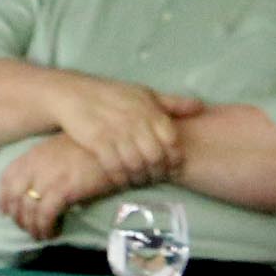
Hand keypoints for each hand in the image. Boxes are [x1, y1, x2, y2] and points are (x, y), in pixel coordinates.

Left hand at [0, 135, 123, 239]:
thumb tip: (44, 188)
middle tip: (28, 229)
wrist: (114, 145)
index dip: (3, 198)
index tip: (5, 212)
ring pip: (28, 210)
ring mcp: (48, 177)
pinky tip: (52, 233)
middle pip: (15, 198)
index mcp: (34, 154)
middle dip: (19, 218)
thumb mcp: (62, 150)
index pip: (7, 177)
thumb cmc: (91, 146)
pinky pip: (45, 215)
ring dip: (32, 227)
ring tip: (41, 235)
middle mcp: (36, 165)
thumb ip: (47, 165)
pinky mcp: (63, 190)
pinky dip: (46, 228)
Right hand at [49, 73, 206, 186]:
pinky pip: (114, 168)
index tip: (174, 168)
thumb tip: (201, 107)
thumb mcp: (145, 94)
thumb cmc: (114, 95)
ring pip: (136, 165)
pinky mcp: (97, 142)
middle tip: (157, 178)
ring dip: (140, 178)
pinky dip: (121, 179)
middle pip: (155, 156)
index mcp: (150, 110)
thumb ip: (172, 103)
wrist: (73, 94)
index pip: (171, 140)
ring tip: (141, 181)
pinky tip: (122, 181)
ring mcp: (116, 132)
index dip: (175, 158)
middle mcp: (135, 121)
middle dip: (159, 172)